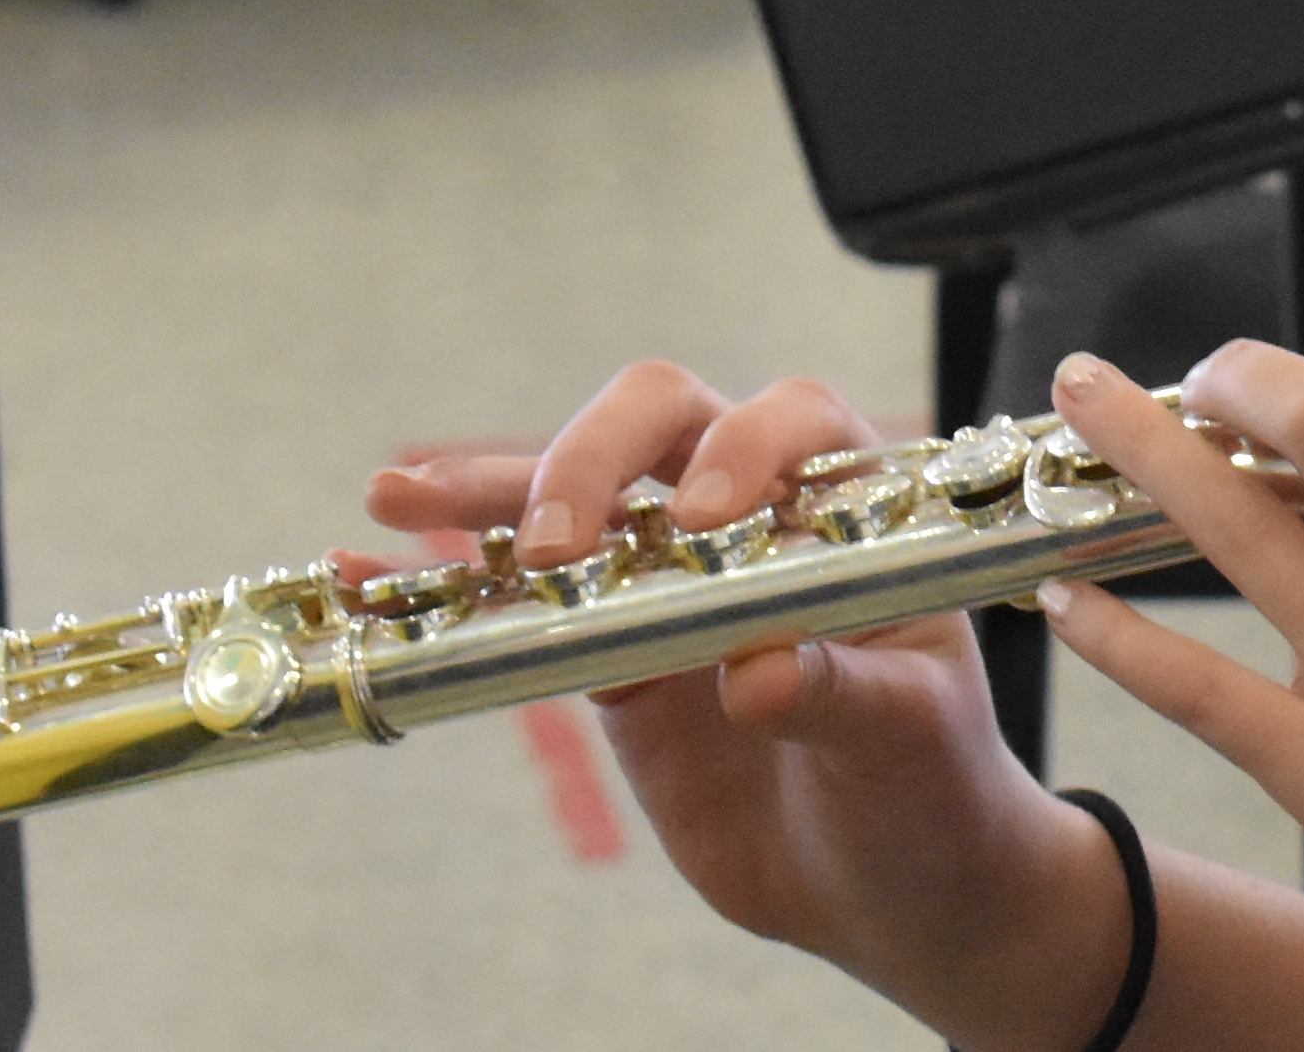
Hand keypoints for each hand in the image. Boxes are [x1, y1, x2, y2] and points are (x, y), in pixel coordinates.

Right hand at [364, 365, 1127, 1048]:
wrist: (891, 880)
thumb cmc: (931, 785)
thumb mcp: (910, 738)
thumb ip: (844, 694)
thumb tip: (760, 673)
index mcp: (851, 508)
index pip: (791, 422)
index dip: (743, 449)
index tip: (702, 520)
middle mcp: (754, 518)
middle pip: (660, 423)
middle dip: (593, 461)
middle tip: (553, 543)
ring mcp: (671, 578)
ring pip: (572, 499)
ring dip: (485, 492)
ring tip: (397, 499)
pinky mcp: (610, 651)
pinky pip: (521, 606)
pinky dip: (451, 588)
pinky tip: (372, 577)